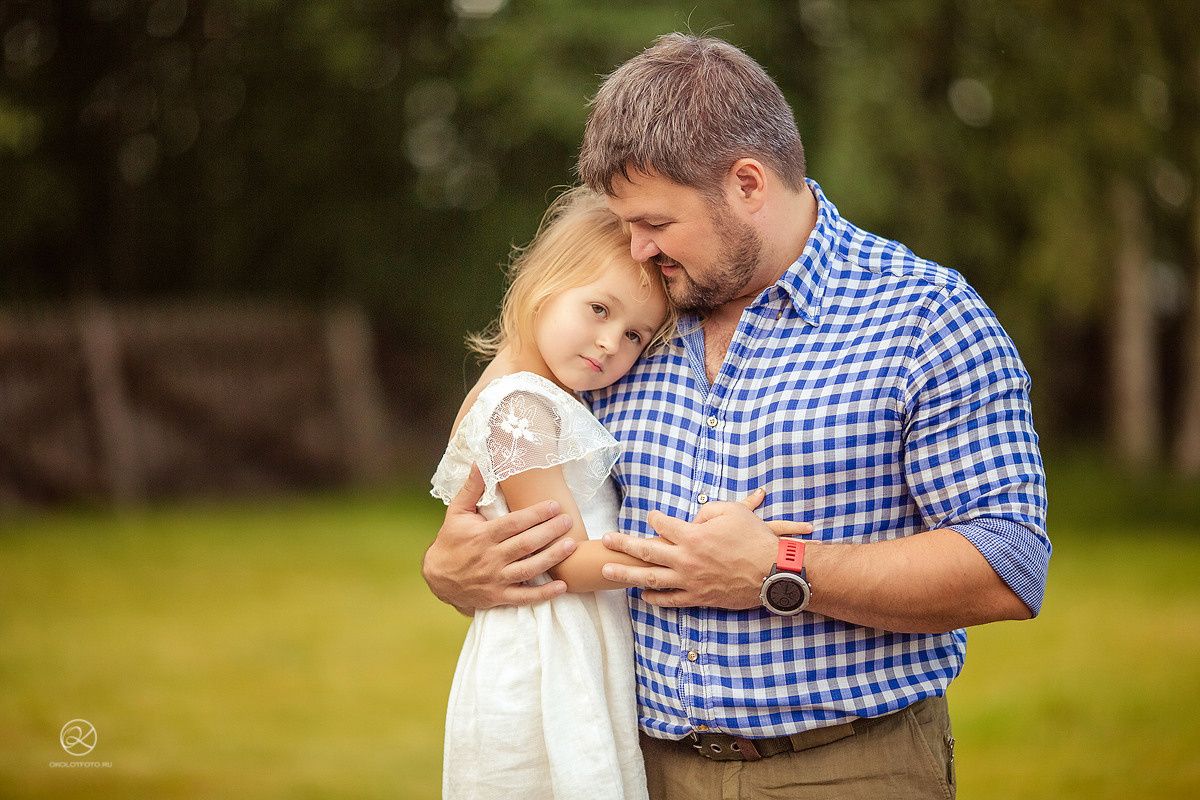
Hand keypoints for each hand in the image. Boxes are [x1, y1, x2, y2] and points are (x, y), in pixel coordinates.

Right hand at [422, 463, 577, 611]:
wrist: (437, 577)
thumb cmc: (451, 540)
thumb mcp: (457, 512)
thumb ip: (472, 488)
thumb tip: (480, 462)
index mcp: (482, 536)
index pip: (513, 523)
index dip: (535, 514)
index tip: (554, 505)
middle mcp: (489, 558)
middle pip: (525, 544)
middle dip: (549, 532)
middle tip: (568, 521)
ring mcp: (495, 579)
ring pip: (528, 569)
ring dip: (552, 558)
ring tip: (570, 545)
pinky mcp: (498, 596)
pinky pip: (524, 597)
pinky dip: (544, 593)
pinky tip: (562, 585)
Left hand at [600, 488, 812, 608]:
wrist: (774, 573)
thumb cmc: (755, 539)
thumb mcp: (733, 511)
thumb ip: (707, 511)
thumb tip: (692, 520)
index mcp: (693, 536)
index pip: (662, 524)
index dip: (655, 518)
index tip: (651, 517)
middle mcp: (686, 560)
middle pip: (645, 551)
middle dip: (622, 545)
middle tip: (605, 541)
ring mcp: (690, 581)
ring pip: (650, 579)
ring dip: (626, 575)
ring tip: (606, 572)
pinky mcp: (699, 598)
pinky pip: (670, 600)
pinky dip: (654, 599)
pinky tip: (641, 595)